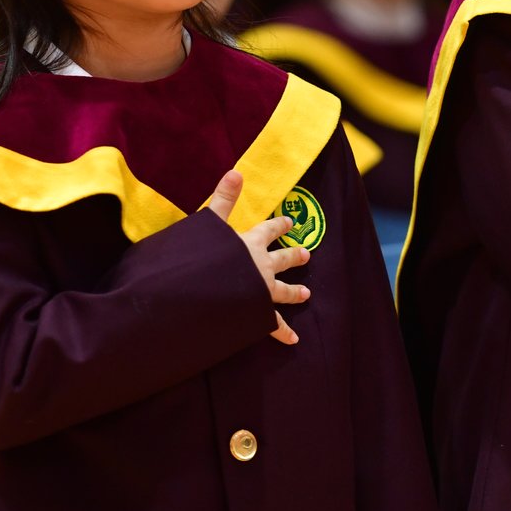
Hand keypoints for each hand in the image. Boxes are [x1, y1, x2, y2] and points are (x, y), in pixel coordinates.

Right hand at [206, 170, 311, 343]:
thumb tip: (237, 171)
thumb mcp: (211, 223)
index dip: (278, 225)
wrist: (204, 292)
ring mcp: (261, 291)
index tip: (289, 221)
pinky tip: (294, 339)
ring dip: (295, 292)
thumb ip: (224, 198)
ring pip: (283, 291)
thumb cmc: (203, 257)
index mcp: (251, 244)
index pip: (268, 230)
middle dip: (293, 256)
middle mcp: (261, 266)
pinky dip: (283, 332)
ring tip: (307, 294)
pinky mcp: (257, 313)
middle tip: (307, 255)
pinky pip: (273, 324)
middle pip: (282, 259)